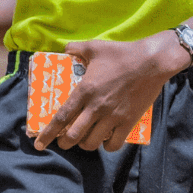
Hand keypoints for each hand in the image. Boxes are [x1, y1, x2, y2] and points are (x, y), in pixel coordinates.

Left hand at [34, 35, 185, 151]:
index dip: (48, 133)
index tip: (39, 144)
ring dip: (85, 144)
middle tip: (64, 142)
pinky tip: (106, 141)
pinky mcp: (128, 121)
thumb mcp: (95, 46)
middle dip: (65, 143)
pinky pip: (114, 143)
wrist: (153, 62)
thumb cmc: (123, 53)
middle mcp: (96, 107)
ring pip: (92, 142)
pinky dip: (107, 146)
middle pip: (73, 135)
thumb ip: (76, 48)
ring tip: (85, 140)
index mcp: (84, 91)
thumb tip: (66, 49)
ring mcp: (113, 116)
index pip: (61, 117)